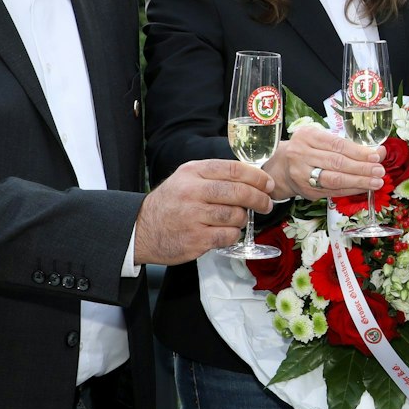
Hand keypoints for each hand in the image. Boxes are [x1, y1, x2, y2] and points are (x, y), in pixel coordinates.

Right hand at [134, 159, 274, 264]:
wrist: (141, 229)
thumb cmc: (171, 203)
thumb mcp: (186, 179)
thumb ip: (215, 176)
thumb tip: (253, 179)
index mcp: (192, 173)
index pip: (233, 169)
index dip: (256, 177)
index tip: (268, 184)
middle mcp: (192, 192)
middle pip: (239, 192)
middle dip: (259, 199)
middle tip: (266, 204)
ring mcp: (193, 216)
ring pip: (236, 215)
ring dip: (242, 218)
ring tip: (237, 219)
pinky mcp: (195, 239)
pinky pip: (228, 236)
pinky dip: (233, 235)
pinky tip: (226, 232)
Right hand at [266, 125, 383, 200]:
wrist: (281, 168)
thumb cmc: (308, 150)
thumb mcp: (323, 139)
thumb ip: (348, 144)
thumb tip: (379, 151)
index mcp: (307, 136)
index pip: (337, 145)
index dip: (358, 152)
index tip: (376, 156)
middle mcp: (301, 154)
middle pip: (337, 163)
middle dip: (362, 168)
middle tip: (380, 171)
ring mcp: (302, 174)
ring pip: (335, 179)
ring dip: (359, 182)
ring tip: (376, 182)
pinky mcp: (307, 191)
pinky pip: (333, 191)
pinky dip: (351, 190)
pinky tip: (364, 188)